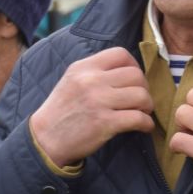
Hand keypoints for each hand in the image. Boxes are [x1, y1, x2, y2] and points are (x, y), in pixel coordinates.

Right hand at [27, 48, 153, 166]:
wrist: (45, 139)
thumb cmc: (61, 111)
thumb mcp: (72, 80)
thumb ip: (95, 71)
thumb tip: (126, 70)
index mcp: (84, 67)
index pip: (121, 54)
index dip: (134, 66)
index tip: (134, 80)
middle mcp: (92, 80)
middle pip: (136, 75)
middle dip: (144, 88)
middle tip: (141, 101)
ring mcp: (99, 101)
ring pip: (141, 95)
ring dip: (148, 106)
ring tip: (143, 113)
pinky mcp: (105, 123)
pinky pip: (138, 118)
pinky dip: (146, 124)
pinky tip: (143, 127)